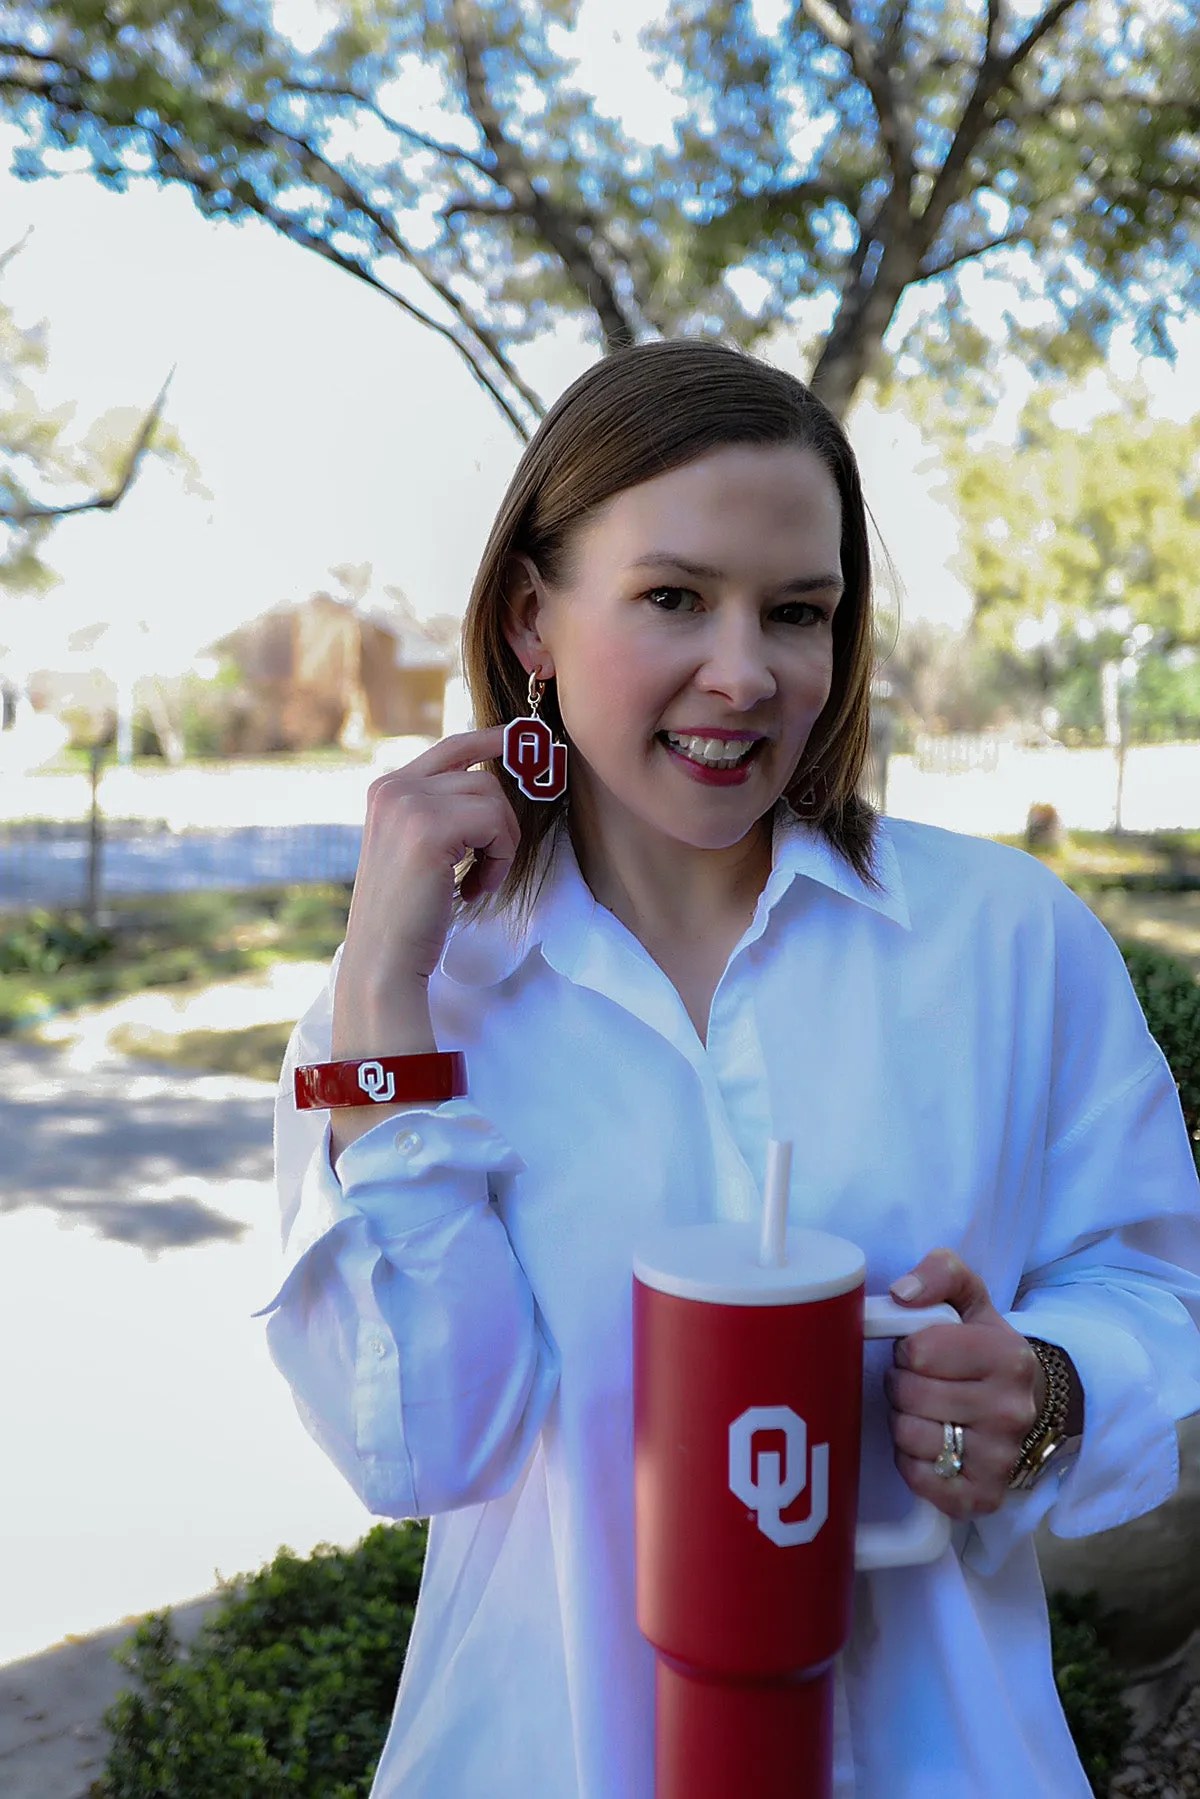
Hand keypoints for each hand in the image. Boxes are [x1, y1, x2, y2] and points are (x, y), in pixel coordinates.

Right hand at [339, 726, 519, 999]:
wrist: (384, 958)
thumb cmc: (408, 914)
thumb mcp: (416, 848)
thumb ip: (440, 812)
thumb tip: (490, 782)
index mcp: (387, 789)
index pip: (451, 747)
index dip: (493, 738)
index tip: (525, 737)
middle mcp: (393, 787)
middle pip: (482, 775)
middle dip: (501, 821)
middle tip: (490, 864)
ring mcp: (407, 804)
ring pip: (492, 797)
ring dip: (500, 844)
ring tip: (476, 880)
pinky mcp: (429, 828)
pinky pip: (495, 823)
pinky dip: (498, 859)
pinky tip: (473, 888)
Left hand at [883, 1248, 1041, 1519]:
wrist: (1025, 1404)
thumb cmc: (982, 1348)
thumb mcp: (969, 1298)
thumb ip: (941, 1272)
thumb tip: (902, 1292)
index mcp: (1008, 1356)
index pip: (919, 1351)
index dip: (909, 1350)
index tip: (924, 1352)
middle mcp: (1011, 1410)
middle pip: (910, 1395)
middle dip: (902, 1384)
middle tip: (921, 1382)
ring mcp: (1001, 1458)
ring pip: (909, 1437)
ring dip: (904, 1421)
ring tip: (926, 1411)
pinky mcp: (984, 1496)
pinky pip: (919, 1479)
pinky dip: (912, 1463)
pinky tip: (931, 1446)